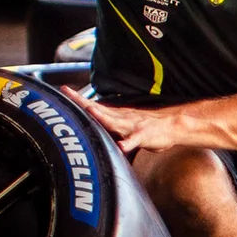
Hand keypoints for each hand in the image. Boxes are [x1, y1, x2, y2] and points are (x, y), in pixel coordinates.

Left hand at [58, 87, 180, 153]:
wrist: (172, 125)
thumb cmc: (147, 127)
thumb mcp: (125, 123)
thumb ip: (110, 123)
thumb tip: (93, 122)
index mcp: (116, 115)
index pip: (94, 105)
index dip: (79, 99)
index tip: (64, 90)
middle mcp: (121, 118)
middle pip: (99, 110)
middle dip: (83, 103)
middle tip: (69, 94)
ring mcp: (132, 126)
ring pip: (115, 122)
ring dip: (103, 117)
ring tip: (91, 113)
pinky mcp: (144, 136)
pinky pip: (135, 140)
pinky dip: (128, 143)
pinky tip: (123, 147)